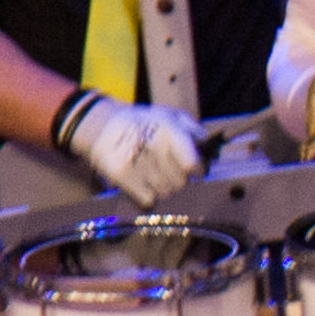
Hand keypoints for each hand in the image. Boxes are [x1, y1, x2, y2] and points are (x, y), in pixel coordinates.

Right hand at [59, 94, 205, 204]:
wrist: (103, 126)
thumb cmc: (144, 123)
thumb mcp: (170, 116)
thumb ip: (194, 131)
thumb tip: (211, 149)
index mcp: (169, 130)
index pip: (193, 164)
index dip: (198, 170)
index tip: (195, 170)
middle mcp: (154, 146)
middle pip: (181, 183)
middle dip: (179, 179)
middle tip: (168, 170)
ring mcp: (137, 162)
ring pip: (166, 193)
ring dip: (164, 188)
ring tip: (154, 174)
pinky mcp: (121, 175)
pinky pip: (148, 200)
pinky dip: (148, 196)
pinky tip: (143, 183)